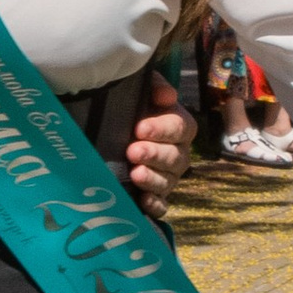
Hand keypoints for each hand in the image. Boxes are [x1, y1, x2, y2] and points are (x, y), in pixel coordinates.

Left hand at [123, 77, 193, 227]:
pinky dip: (154, 205)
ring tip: (135, 174)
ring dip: (153, 179)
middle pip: (175, 157)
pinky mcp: (157, 197)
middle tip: (133, 151)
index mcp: (178, 127)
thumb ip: (154, 86)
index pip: (180, 127)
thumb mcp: (140, 92)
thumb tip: (166, 96)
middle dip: (154, 154)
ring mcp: (168, 178)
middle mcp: (178, 154)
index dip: (161, 129)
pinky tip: (142, 201)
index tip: (139, 128)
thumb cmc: (131, 111)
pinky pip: (162, 206)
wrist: (112, 134)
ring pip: (169, 181)